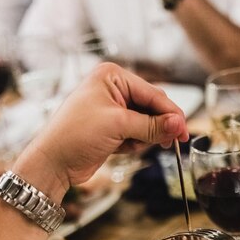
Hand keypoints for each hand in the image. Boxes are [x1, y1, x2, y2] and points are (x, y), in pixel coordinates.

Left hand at [15, 62, 188, 199]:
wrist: (54, 162)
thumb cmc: (75, 135)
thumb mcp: (118, 126)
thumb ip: (151, 125)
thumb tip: (179, 124)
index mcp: (112, 76)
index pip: (153, 93)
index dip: (171, 113)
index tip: (185, 131)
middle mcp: (113, 89)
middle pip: (151, 107)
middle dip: (157, 126)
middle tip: (170, 142)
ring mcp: (113, 110)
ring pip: (146, 124)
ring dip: (144, 137)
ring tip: (129, 145)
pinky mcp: (112, 128)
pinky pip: (137, 134)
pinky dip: (135, 144)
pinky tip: (121, 149)